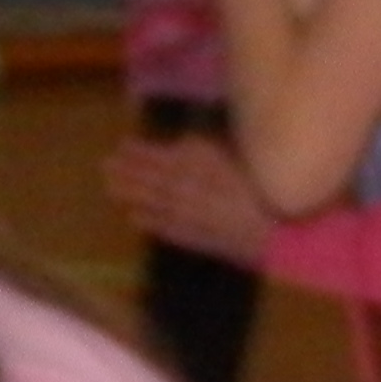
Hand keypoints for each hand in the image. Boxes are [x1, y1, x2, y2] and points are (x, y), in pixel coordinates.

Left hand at [104, 137, 276, 269]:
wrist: (275, 233)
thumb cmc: (266, 191)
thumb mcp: (239, 161)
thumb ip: (207, 152)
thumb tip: (182, 144)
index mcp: (195, 170)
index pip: (161, 159)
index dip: (142, 152)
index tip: (123, 144)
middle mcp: (183, 192)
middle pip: (151, 180)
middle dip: (128, 171)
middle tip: (106, 165)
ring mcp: (184, 217)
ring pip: (151, 202)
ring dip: (130, 193)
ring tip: (111, 186)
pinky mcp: (192, 238)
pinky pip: (162, 227)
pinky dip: (146, 221)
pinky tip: (133, 218)